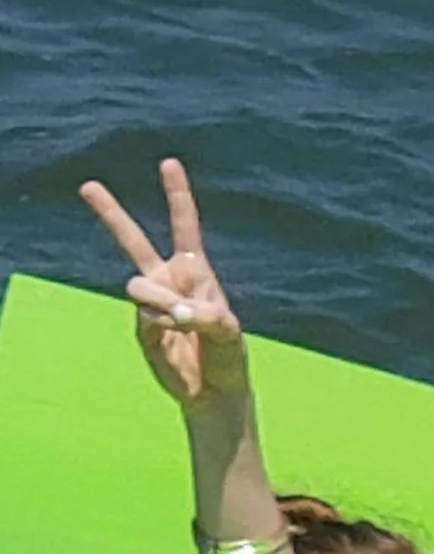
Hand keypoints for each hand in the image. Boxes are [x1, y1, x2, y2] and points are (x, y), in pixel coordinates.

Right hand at [79, 157, 246, 408]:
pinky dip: (162, 323)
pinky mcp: (142, 326)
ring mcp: (152, 302)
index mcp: (195, 270)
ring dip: (161, 302)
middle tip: (87, 186)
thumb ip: (203, 313)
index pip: (184, 226)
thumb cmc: (227, 355)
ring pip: (139, 285)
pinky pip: (144, 315)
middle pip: (133, 240)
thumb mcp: (227, 330)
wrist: (214, 390)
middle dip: (109, 212)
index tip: (169, 163)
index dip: (177, 195)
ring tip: (182, 320)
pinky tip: (173, 336)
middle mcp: (168, 279)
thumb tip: (172, 310)